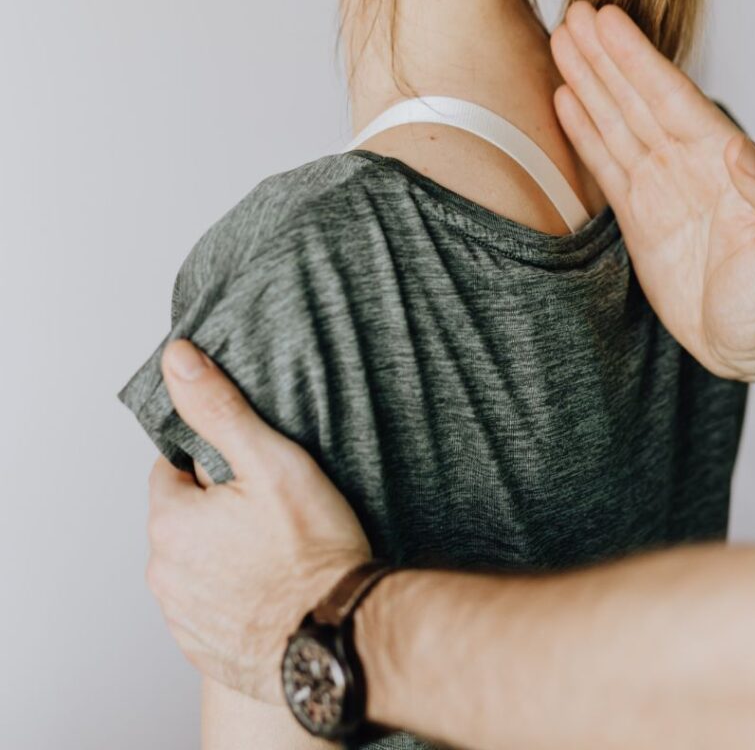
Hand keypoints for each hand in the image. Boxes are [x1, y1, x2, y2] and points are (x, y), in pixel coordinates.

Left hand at [145, 339, 371, 703]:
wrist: (338, 639)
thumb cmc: (312, 551)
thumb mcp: (271, 461)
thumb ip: (220, 408)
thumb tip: (178, 359)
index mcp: (171, 521)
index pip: (172, 470)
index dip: (215, 464)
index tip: (254, 473)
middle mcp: (164, 572)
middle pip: (185, 517)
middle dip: (219, 508)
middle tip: (275, 509)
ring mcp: (182, 616)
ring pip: (197, 561)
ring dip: (225, 552)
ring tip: (280, 549)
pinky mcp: (204, 648)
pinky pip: (211, 604)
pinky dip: (234, 593)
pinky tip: (275, 586)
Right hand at [551, 2, 754, 382]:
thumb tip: (741, 147)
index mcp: (719, 162)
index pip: (670, 98)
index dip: (637, 59)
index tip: (607, 19)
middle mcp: (685, 164)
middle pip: (636, 99)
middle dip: (605, 57)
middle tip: (573, 12)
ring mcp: (661, 187)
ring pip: (617, 122)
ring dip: (589, 82)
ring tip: (560, 41)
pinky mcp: (640, 215)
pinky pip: (607, 163)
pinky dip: (585, 131)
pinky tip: (565, 101)